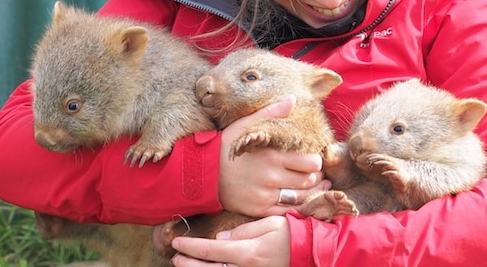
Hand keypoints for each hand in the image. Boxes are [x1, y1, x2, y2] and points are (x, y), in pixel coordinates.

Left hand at [170, 216, 289, 266]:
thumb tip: (221, 237)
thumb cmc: (292, 235)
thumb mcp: (269, 224)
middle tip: (175, 257)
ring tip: (186, 266)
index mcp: (248, 252)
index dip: (191, 247)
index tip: (177, 242)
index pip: (211, 250)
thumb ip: (243, 230)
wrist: (311, 253)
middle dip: (189, 264)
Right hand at [218, 95, 330, 216]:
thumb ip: (272, 112)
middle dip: (314, 175)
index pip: (311, 162)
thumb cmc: (228, 146)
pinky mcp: (259, 209)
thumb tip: (292, 99)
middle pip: (310, 180)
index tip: (310, 158)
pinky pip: (287, 211)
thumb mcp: (247, 125)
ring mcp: (265, 195)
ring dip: (310, 190)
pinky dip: (296, 205)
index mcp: (273, 155)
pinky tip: (297, 197)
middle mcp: (271, 177)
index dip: (315, 160)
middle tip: (311, 172)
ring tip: (310, 183)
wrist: (203, 172)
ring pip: (302, 197)